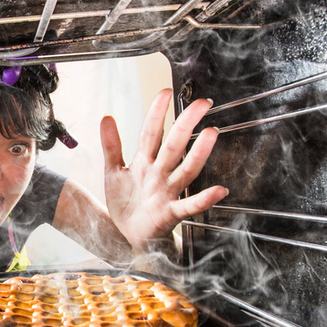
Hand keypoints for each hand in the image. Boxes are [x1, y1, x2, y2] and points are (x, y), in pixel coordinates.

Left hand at [100, 88, 227, 254]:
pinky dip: (204, 199)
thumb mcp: (113, 171)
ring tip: (211, 134)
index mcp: (144, 162)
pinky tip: (220, 190)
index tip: (165, 92)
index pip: (151, 133)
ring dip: (198, 153)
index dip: (156, 113)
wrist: (128, 235)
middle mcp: (159, 174)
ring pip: (185, 170)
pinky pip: (189, 205)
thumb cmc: (126, 202)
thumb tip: (106, 116)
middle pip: (173, 145)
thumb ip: (111, 145)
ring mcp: (167, 193)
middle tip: (201, 104)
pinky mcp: (170, 213)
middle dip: (186, 124)